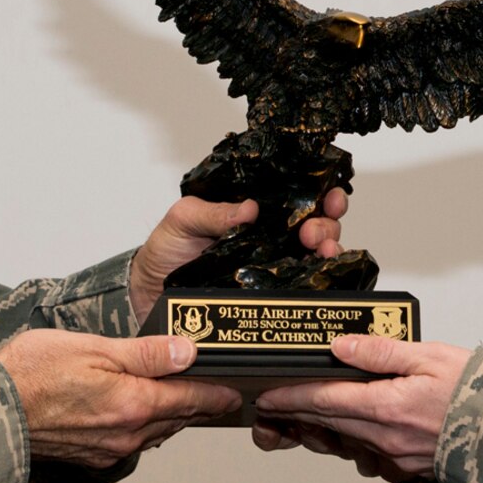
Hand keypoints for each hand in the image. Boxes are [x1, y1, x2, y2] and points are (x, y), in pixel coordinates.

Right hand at [0, 329, 239, 466]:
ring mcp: (110, 449)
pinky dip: (148, 425)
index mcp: (134, 404)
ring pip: (157, 431)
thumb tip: (187, 352)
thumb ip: (145, 353)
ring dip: (175, 416)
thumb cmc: (31, 374)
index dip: (217, 393)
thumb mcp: (93, 349)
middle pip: (178, 418)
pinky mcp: (92, 457)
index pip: (191, 399)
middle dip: (201, 404)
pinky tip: (144, 412)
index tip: (237, 391)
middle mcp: (128, 434)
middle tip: (222, 393)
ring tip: (190, 399)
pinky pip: (134, 441)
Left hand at [129, 188, 348, 321]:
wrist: (152, 294)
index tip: (327, 194)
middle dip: (327, 220)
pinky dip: (322, 275)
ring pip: (319, 249)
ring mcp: (275, 261)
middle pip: (317, 218)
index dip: (319, 188)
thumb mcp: (183, 219)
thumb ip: (211, 212)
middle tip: (312, 231)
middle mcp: (270, 232)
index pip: (295, 191)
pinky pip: (306, 281)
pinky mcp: (273, 289)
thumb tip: (248, 208)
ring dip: (330, 244)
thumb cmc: (166, 250)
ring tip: (320, 249)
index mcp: (253, 207)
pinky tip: (321, 271)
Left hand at [251, 335, 469, 479]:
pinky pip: (366, 455)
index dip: (291, 397)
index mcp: (387, 407)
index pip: (324, 400)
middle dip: (294, 414)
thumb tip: (341, 345)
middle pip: (326, 423)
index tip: (267, 394)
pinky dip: (349, 442)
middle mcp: (385, 439)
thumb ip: (381, 351)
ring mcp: (395, 458)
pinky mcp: (407, 469)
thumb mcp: (431, 356)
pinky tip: (343, 432)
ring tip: (295, 418)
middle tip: (268, 407)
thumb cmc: (479, 393)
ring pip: (343, 442)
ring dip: (318, 430)